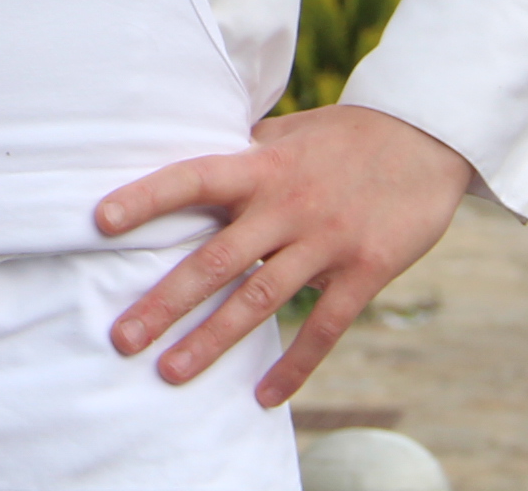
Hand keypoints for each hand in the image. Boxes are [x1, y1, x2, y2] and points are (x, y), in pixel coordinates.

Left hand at [96, 104, 471, 405]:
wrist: (428, 138)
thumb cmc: (346, 135)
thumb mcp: (289, 132)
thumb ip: (244, 154)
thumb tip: (192, 162)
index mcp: (262, 166)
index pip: (193, 179)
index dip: (147, 198)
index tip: (100, 221)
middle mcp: (287, 205)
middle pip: (215, 259)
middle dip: (165, 302)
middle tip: (122, 337)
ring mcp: (326, 241)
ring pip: (259, 300)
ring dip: (212, 340)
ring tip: (170, 372)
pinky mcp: (365, 270)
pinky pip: (324, 327)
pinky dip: (294, 366)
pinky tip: (264, 396)